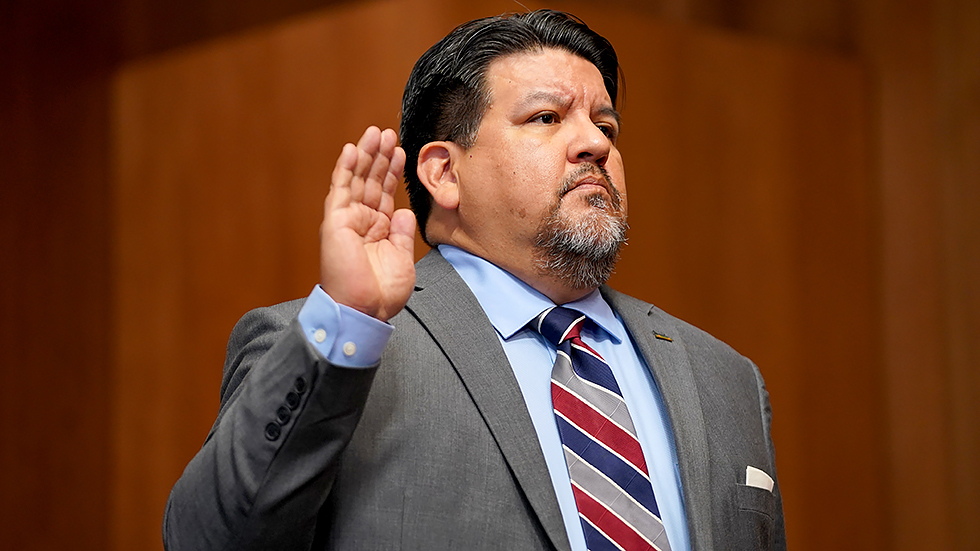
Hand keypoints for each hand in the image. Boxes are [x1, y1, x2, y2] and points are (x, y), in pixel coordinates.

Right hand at [320, 127, 415, 320]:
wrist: (364, 310)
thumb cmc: (381, 293)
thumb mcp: (403, 259)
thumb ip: (404, 233)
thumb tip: (405, 211)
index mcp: (378, 230)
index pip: (385, 193)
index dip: (393, 172)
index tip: (402, 152)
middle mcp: (362, 222)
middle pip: (371, 180)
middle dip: (380, 156)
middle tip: (388, 133)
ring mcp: (347, 220)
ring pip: (356, 179)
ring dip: (365, 155)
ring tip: (376, 133)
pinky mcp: (335, 221)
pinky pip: (340, 190)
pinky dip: (345, 168)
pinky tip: (352, 149)